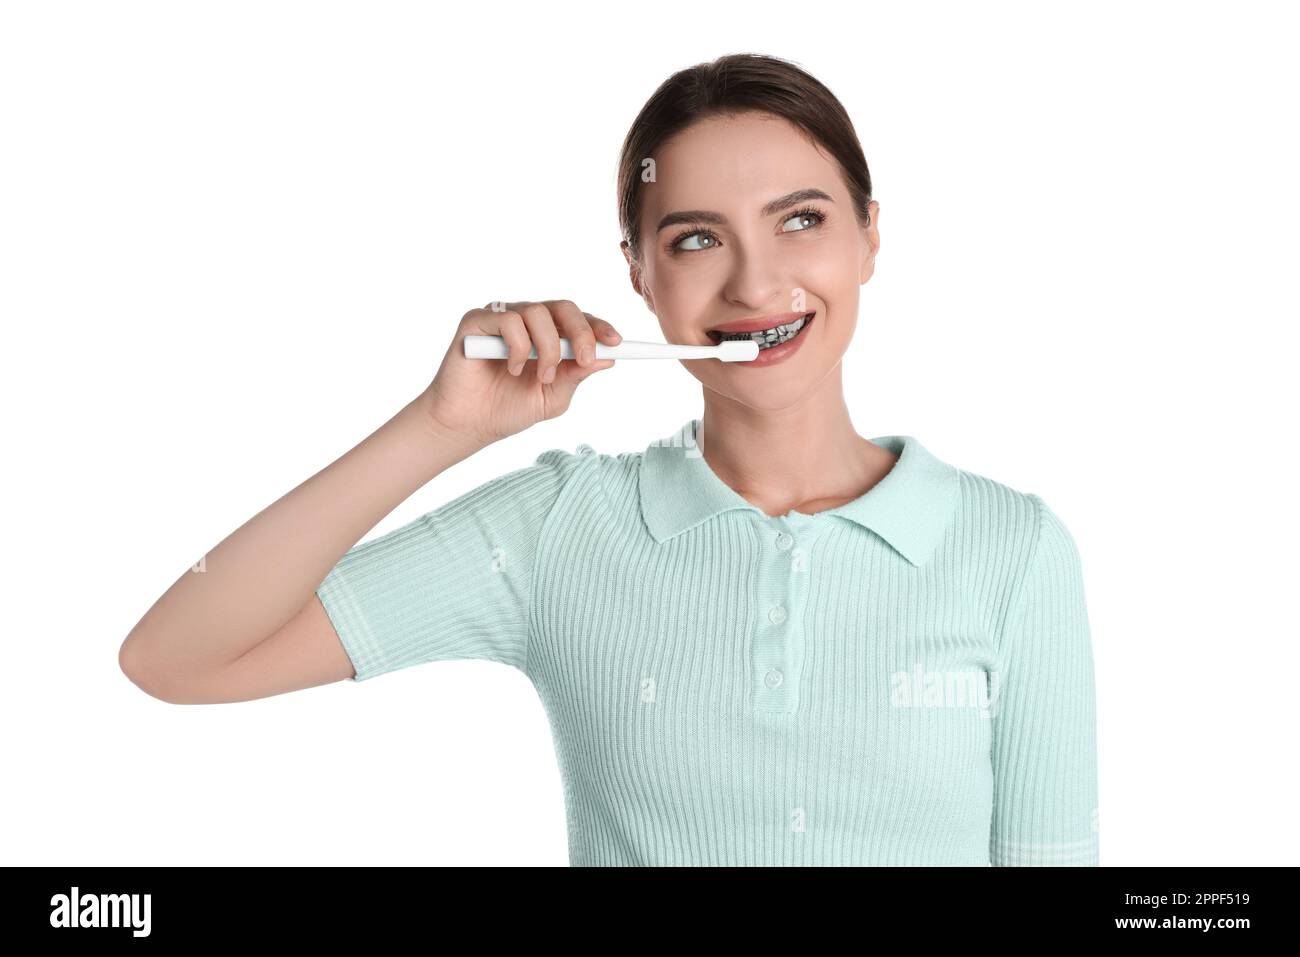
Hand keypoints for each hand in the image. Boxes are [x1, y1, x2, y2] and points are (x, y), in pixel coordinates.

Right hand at [417, 300, 620, 445]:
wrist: (468, 425)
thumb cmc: (507, 410)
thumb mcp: (553, 397)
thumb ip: (576, 376)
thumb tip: (607, 358)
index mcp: (547, 335)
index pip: (578, 321)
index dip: (599, 327)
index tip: (618, 342)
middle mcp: (526, 321)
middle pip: (564, 307)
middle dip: (581, 332)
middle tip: (585, 359)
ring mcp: (501, 318)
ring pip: (538, 312)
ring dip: (548, 348)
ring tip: (542, 377)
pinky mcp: (477, 321)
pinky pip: (508, 321)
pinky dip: (519, 347)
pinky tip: (513, 369)